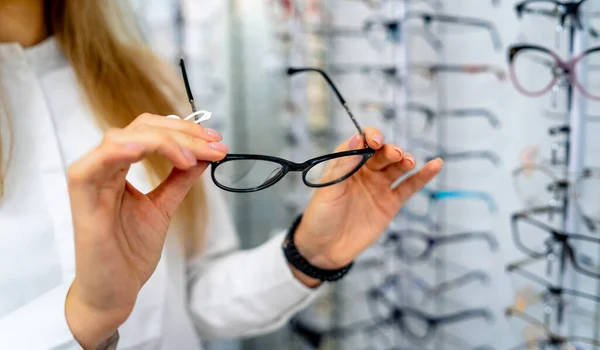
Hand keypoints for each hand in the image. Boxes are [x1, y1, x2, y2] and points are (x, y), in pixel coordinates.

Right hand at [64, 113, 228, 347]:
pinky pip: (94, 164)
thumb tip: (205, 156)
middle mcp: (103, 167)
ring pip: (121, 138)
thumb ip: (179, 180)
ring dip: (163, 141)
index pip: (150, 130)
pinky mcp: (81, 199)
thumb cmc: (130, 251)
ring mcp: (90, 181)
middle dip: (182, 133)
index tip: (217, 142)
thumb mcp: (164, 207)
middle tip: (214, 145)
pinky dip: (121, 151)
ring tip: (191, 158)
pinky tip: (145, 151)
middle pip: (140, 128)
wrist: (114, 291)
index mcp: (119, 167)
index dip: (185, 131)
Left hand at [294, 128, 441, 272]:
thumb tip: (357, 138)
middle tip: (394, 154)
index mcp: (346, 163)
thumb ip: (343, 165)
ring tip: (408, 161)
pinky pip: (409, 187)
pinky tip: (435, 165)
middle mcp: (364, 171)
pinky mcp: (390, 204)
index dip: (370, 137)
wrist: (324, 249)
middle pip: (382, 153)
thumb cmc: (320, 216)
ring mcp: (379, 187)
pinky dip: (423, 176)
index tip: (376, 141)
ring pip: (397, 167)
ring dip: (405, 160)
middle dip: (390, 150)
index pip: (361, 141)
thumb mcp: (328, 189)